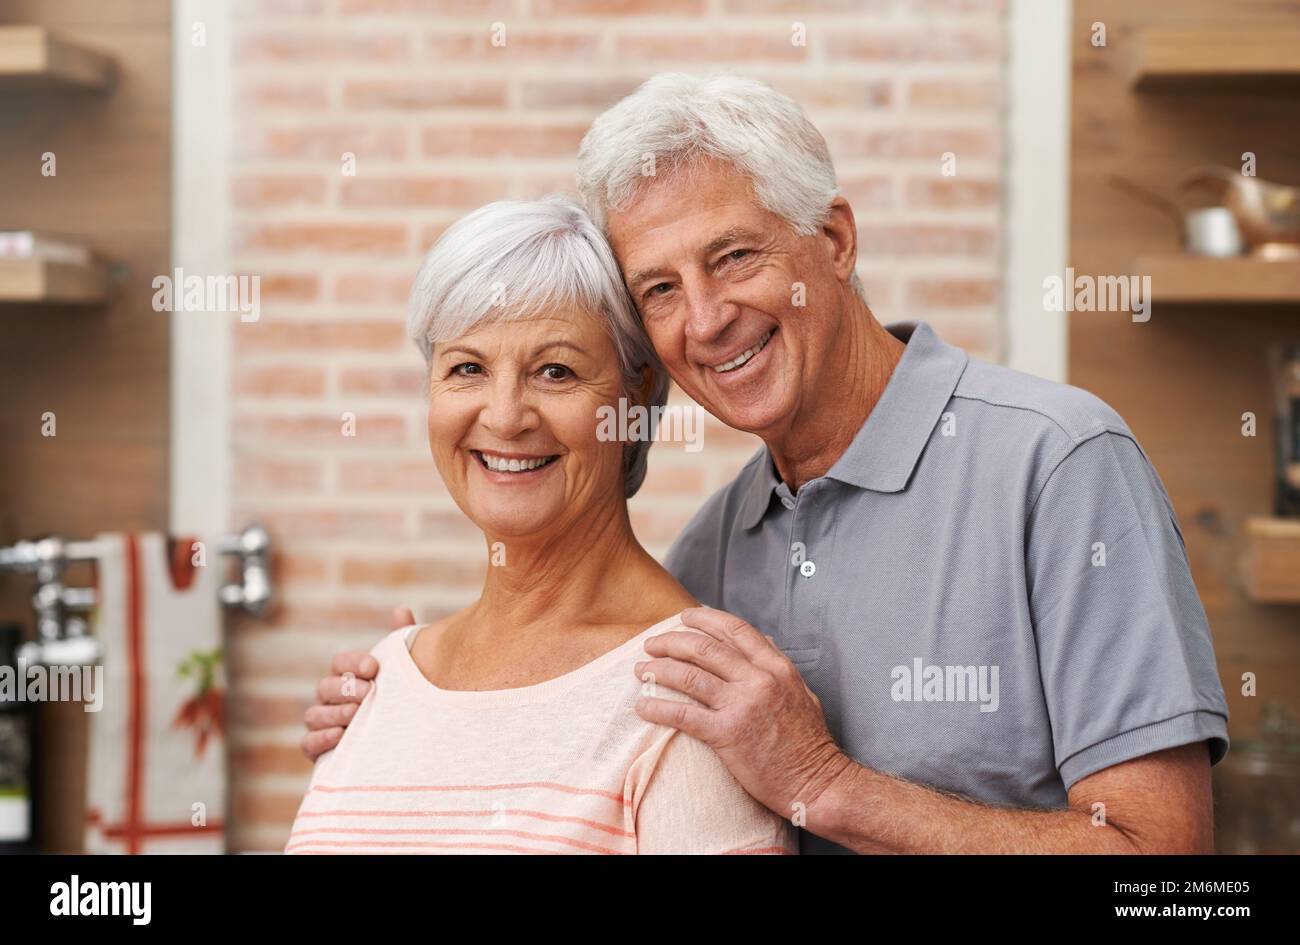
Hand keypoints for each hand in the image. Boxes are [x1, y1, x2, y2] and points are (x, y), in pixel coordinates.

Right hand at [300, 605, 412, 760]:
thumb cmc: (399, 701)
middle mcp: (330, 699)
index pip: (340, 662)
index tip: (374, 667)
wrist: (397, 744)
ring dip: (334, 713)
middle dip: (346, 689)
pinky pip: (308, 743)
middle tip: (369, 693)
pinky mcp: (318, 751)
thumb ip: (401, 642)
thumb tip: (400, 610)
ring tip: (356, 714)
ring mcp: (322, 724)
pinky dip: (321, 739)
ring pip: (314, 714)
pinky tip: (340, 736)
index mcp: (347, 676)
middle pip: (326, 687)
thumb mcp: (403, 673)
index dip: (354, 662)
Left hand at [632, 606, 853, 825]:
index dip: (705, 619)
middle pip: (705, 647)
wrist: (817, 783)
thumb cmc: (809, 743)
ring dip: (659, 669)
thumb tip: (764, 642)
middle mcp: (759, 679)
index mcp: (776, 667)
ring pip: (689, 675)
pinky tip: (642, 706)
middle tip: (652, 644)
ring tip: (641, 670)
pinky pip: (683, 714)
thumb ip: (777, 667)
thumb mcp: (800, 693)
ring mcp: (742, 705)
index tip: (684, 617)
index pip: (735, 629)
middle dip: (672, 641)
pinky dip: (658, 707)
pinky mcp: (728, 734)